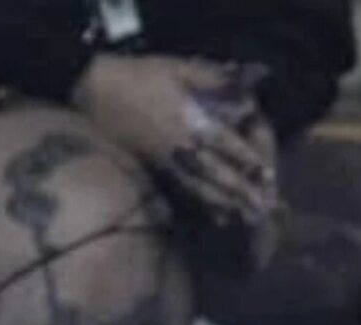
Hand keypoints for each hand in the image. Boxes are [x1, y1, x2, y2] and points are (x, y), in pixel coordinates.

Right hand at [71, 55, 278, 224]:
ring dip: (225, 204)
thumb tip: (247, 82)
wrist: (92, 88)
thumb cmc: (138, 75)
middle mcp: (181, 145)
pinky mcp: (154, 167)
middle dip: (241, 191)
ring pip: (201, 187)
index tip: (268, 173)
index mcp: (189, 120)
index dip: (247, 158)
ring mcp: (167, 160)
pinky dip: (201, 204)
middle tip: (264, 209)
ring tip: (245, 219)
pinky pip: (181, 190)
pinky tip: (216, 217)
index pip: (225, 143)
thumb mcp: (177, 68)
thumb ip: (213, 77)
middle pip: (217, 173)